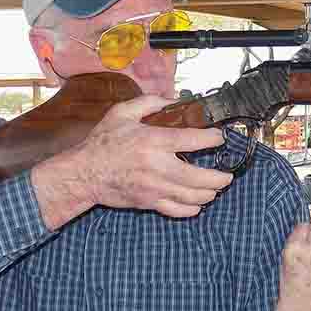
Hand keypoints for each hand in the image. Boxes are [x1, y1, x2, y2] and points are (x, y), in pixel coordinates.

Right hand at [33, 95, 233, 226]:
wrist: (83, 174)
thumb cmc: (102, 143)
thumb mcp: (121, 113)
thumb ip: (149, 103)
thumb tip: (172, 100)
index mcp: (153, 142)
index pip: (192, 140)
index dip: (212, 138)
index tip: (220, 137)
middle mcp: (158, 167)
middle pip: (200, 177)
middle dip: (220, 177)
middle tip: (227, 174)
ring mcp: (155, 188)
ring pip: (193, 197)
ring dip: (210, 193)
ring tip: (215, 187)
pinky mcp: (150, 203)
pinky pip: (178, 211)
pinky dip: (193, 208)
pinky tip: (198, 203)